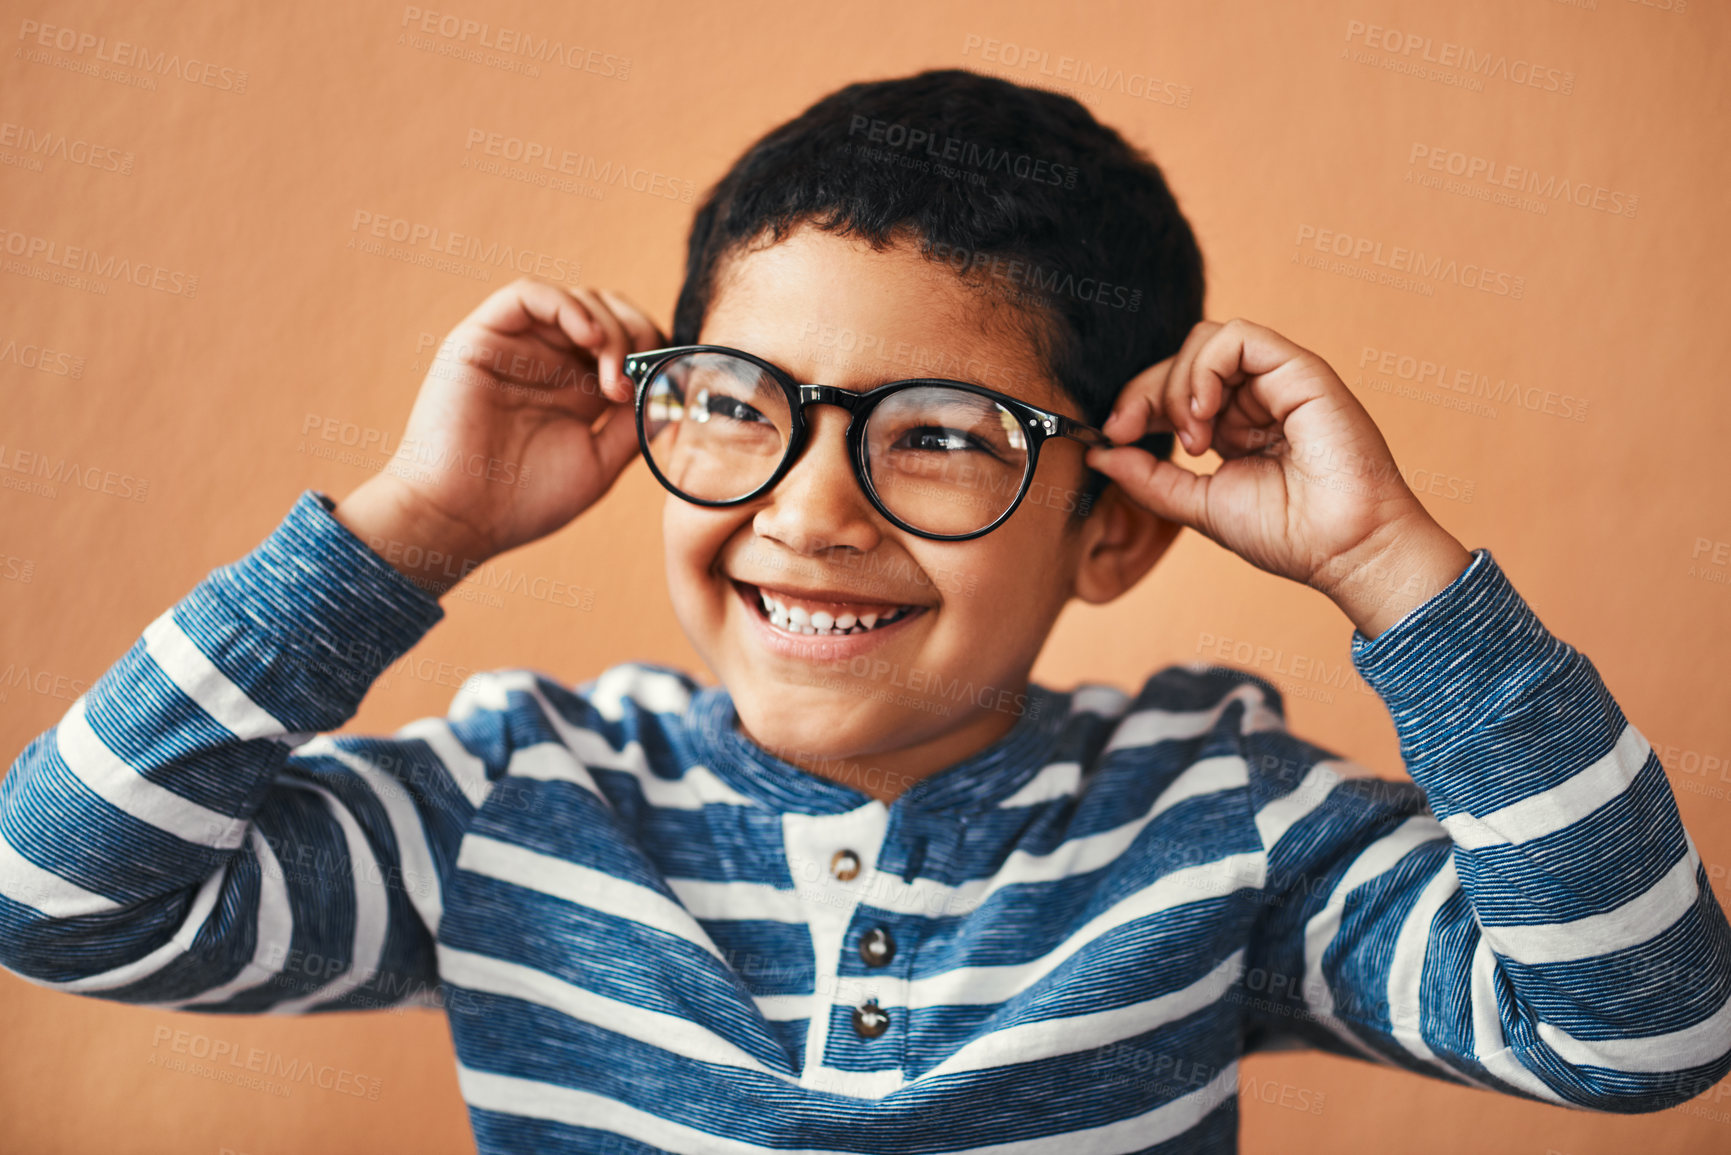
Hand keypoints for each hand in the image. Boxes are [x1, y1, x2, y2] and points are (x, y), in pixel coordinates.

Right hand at [333, 278, 663, 595]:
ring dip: (609, 328)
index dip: (655, 351)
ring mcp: (517, 347)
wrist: (460, 519)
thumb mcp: (600, 462)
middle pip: (608, 313)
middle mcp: (549, 362)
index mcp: (578, 390)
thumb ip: (635, 423)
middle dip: (638, 334)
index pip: (629, 343)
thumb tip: (672, 387)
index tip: (668, 384)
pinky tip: (589, 338)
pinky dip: (567, 305)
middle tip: (640, 375)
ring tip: (613, 376)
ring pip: (577, 300)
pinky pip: (529, 294)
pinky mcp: (482, 337)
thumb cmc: (524, 501)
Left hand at [1084, 318, 1471, 637]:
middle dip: (1145, 391)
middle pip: (1182, 358)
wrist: (1346, 549)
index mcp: (1235, 425)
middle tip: (1132, 432)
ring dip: (1179, 385)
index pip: (1173, 387)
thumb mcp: (1197, 505)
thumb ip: (1149, 479)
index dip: (1135, 402)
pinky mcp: (1301, 370)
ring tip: (1191, 440)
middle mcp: (1256, 397)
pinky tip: (1203, 415)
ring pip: (1205, 340)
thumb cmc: (1289, 534)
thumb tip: (1099, 454)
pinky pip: (1238, 338)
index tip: (1112, 434)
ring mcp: (1279, 380)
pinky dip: (1206, 370)